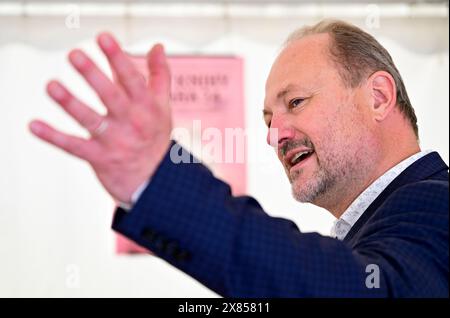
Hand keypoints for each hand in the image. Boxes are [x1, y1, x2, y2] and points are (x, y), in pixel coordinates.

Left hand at [29, 33, 171, 203]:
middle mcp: (131, 122)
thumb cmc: (154, 136)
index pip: (132, 79)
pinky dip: (54, 137)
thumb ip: (159, 75)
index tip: (103, 37)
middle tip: (74, 55)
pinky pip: (74, 147)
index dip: (118, 58)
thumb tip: (157, 46)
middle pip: (111, 96)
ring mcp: (115, 141)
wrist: (154, 180)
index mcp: (146, 106)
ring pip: (91, 121)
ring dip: (70, 104)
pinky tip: (34, 125)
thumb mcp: (162, 106)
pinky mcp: (100, 158)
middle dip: (93, 76)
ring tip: (51, 86)